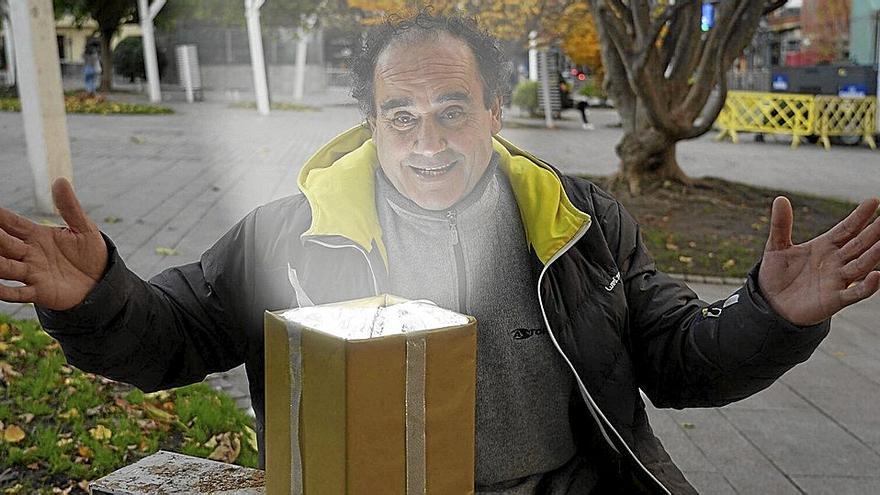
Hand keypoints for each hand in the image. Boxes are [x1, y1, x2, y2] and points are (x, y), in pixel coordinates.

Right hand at [0, 178, 107, 310]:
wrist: (101, 280)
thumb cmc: (90, 252)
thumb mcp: (84, 228)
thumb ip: (70, 207)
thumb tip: (60, 181)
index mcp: (36, 235)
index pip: (11, 223)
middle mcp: (29, 253)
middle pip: (3, 244)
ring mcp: (32, 273)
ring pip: (5, 267)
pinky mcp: (39, 291)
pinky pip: (18, 293)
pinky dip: (5, 292)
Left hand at [759, 196, 879, 326]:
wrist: (770, 304)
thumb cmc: (776, 275)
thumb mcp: (776, 247)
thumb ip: (781, 225)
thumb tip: (780, 198)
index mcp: (825, 246)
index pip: (847, 228)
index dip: (860, 216)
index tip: (873, 201)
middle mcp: (836, 261)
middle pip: (860, 244)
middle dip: (874, 232)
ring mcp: (837, 280)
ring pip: (861, 265)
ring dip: (874, 255)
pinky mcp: (835, 299)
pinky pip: (855, 293)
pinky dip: (867, 286)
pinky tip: (877, 275)